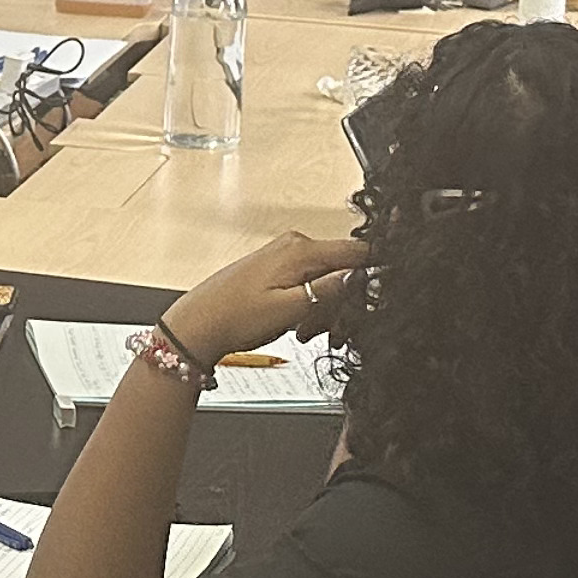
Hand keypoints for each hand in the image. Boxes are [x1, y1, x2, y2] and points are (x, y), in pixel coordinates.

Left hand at [160, 230, 367, 367]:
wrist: (198, 325)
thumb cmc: (234, 318)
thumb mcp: (290, 310)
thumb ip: (328, 290)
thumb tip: (360, 275)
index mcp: (301, 250)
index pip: (358, 252)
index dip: (374, 275)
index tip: (378, 298)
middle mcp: (295, 246)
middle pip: (343, 271)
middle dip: (342, 303)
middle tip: (329, 330)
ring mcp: (286, 256)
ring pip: (327, 282)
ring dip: (324, 310)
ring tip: (306, 331)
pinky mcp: (278, 269)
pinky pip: (309, 285)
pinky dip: (310, 307)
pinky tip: (298, 326)